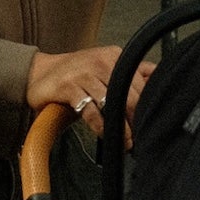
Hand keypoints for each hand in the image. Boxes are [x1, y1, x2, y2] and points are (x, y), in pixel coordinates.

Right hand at [25, 45, 156, 138]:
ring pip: (111, 103)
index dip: (147, 104)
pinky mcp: (68, 87)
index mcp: (114, 56)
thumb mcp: (105, 68)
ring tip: (127, 142)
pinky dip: (100, 125)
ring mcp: (83, 73)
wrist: (40, 73)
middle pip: (129, 94)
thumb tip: (158, 80)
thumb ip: (130, 74)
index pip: (140, 82)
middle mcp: (101, 62)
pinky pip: (90, 110)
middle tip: (140, 137)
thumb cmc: (77, 74)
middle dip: (136, 119)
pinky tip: (105, 134)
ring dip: (121, 127)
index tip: (149, 121)